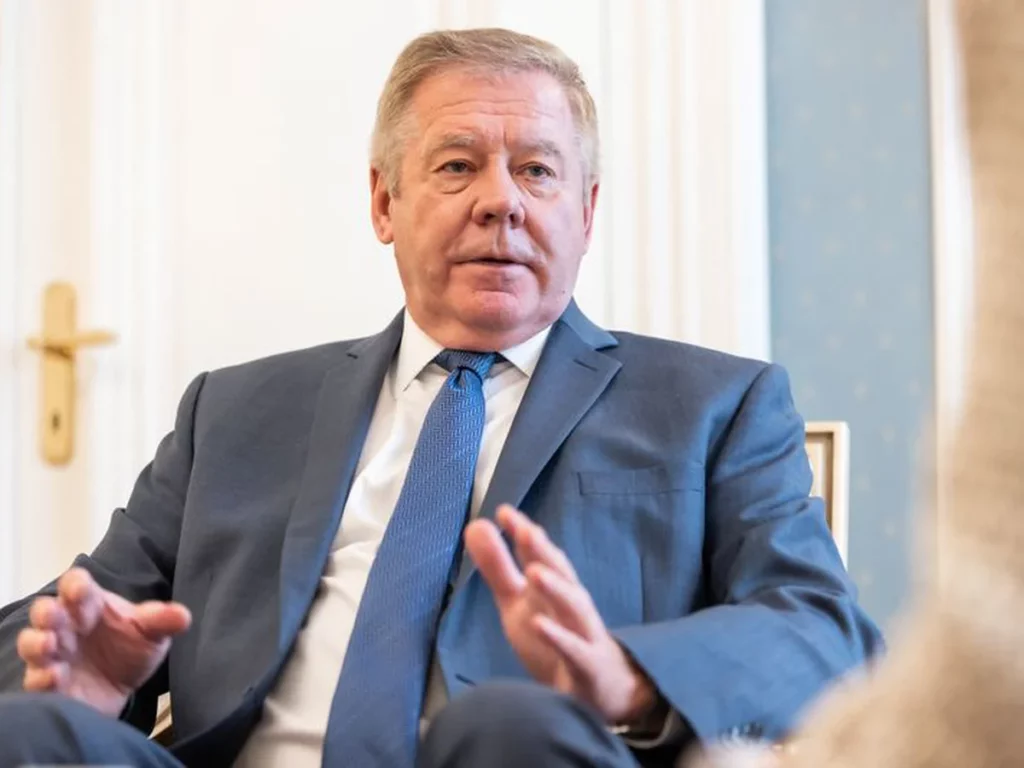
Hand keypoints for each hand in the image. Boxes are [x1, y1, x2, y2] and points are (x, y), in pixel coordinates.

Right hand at [16, 567, 190, 716]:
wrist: (122, 689)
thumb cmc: (130, 649)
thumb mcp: (151, 634)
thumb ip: (163, 621)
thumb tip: (183, 616)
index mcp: (89, 605)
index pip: (76, 585)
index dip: (75, 586)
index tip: (79, 591)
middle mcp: (65, 627)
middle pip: (46, 612)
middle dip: (47, 613)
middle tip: (54, 617)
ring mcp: (53, 656)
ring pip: (32, 644)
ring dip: (36, 643)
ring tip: (51, 646)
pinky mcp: (48, 686)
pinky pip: (35, 681)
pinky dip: (41, 679)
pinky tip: (56, 678)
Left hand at [465, 504, 657, 724]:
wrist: (601, 688)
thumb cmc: (555, 637)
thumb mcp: (518, 603)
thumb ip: (497, 568)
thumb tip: (476, 525)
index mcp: (554, 587)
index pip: (541, 556)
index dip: (524, 534)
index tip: (504, 512)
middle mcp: (571, 604)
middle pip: (562, 574)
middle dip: (544, 552)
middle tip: (526, 531)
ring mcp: (583, 634)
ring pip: (574, 606)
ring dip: (556, 588)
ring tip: (534, 572)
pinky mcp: (587, 666)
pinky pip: (575, 650)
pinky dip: (558, 637)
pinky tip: (539, 625)